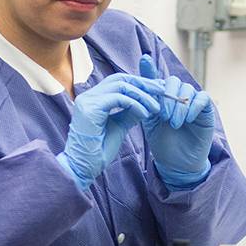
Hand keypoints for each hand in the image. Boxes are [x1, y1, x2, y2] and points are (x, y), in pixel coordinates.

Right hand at [56, 73, 162, 189]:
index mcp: (92, 98)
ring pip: (120, 86)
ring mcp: (87, 101)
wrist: (83, 167)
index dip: (139, 83)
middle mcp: (88, 96)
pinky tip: (145, 114)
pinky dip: (135, 104)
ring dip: (142, 95)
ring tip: (156, 107)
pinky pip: (118, 99)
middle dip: (143, 83)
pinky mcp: (90, 109)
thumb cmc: (98, 151)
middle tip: (162, 90)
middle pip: (120, 78)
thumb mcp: (119, 127)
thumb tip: (146, 104)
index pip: (118, 81)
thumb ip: (129, 113)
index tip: (158, 89)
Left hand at [138, 54, 213, 188]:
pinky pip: (202, 98)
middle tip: (162, 115)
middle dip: (167, 97)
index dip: (150, 68)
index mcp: (163, 97)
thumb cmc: (162, 143)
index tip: (144, 59)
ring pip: (188, 89)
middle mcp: (179, 95)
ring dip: (179, 105)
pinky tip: (187, 120)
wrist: (177, 164)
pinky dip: (194, 106)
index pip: (157, 78)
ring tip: (173, 123)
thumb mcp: (149, 122)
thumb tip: (132, 85)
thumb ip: (144, 103)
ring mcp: (193, 101)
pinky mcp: (206, 110)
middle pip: (174, 81)